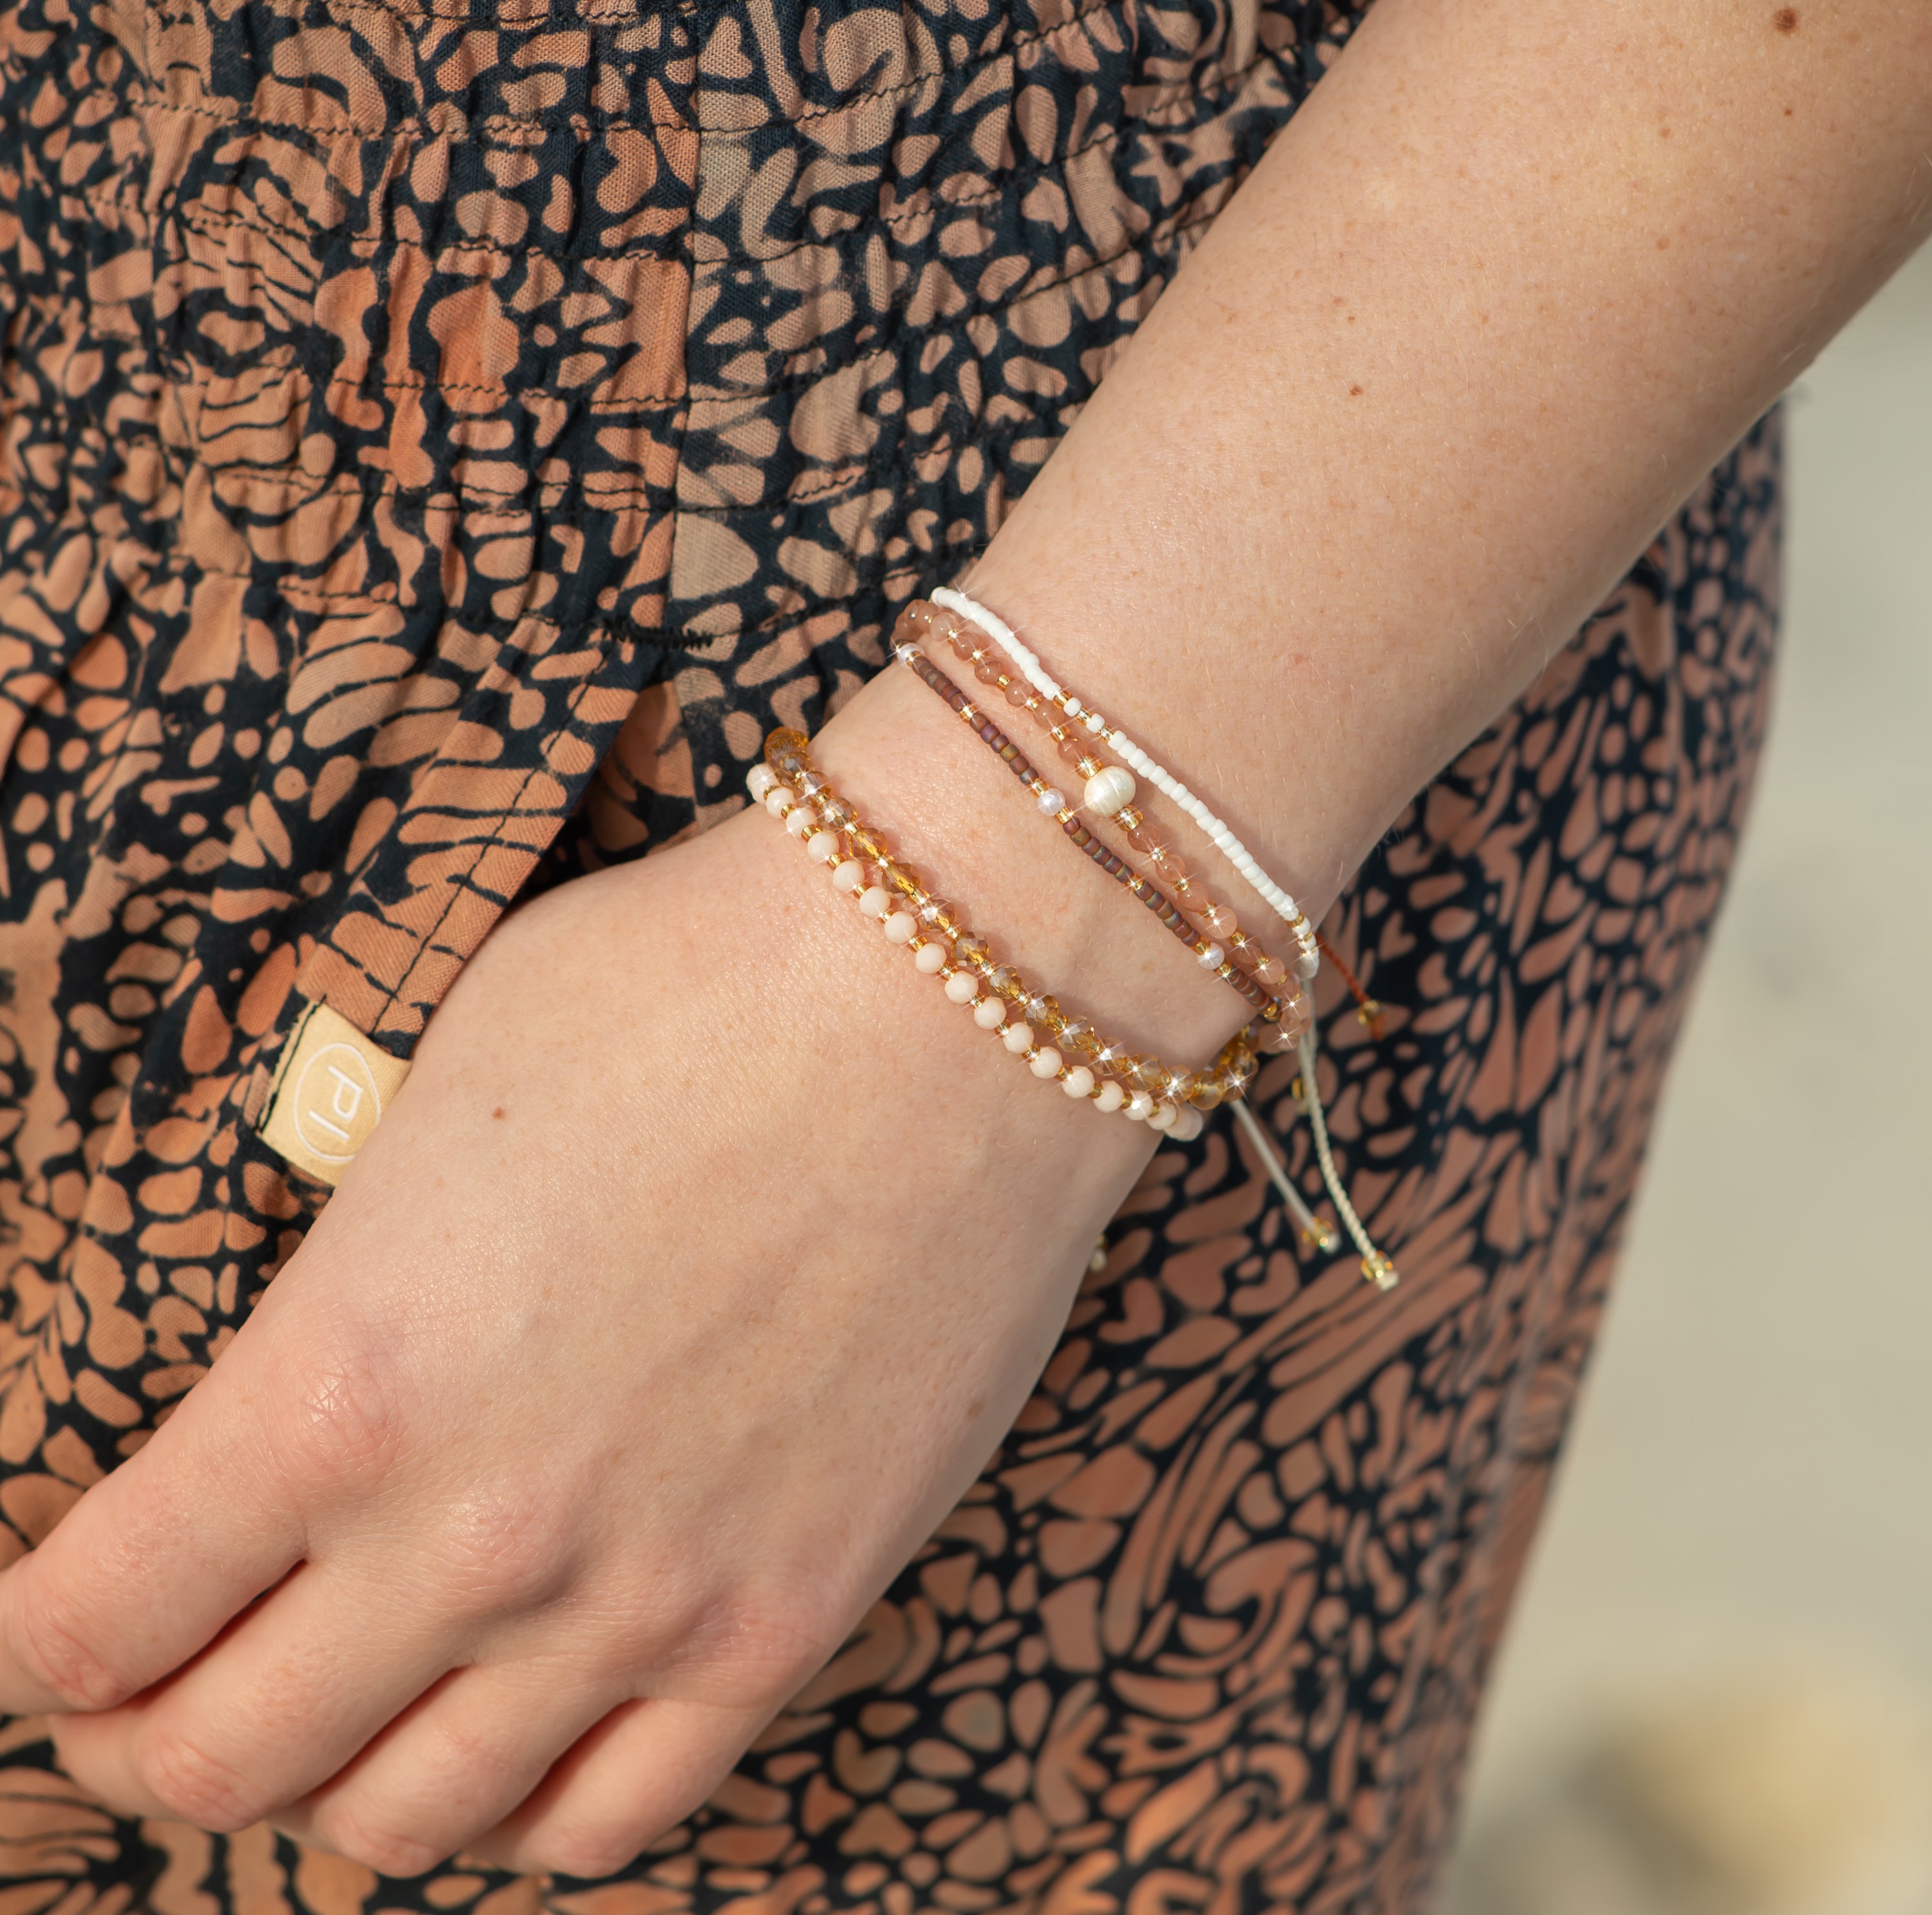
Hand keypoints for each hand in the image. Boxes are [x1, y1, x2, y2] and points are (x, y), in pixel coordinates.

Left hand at [0, 678, 1192, 1874]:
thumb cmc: (691, 985)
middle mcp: (471, 1535)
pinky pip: (614, 1819)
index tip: (44, 1621)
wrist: (961, 991)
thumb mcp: (441, 1101)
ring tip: (342, 1709)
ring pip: (407, 1822)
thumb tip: (316, 1387)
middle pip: (222, 1758)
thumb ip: (347, 1299)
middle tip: (153, 1685)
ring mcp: (644, 1601)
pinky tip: (512, 1729)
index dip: (29, 1641)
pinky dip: (519, 1809)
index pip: (87, 1615)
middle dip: (143, 1737)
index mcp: (337, 1383)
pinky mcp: (795, 1618)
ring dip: (328, 1786)